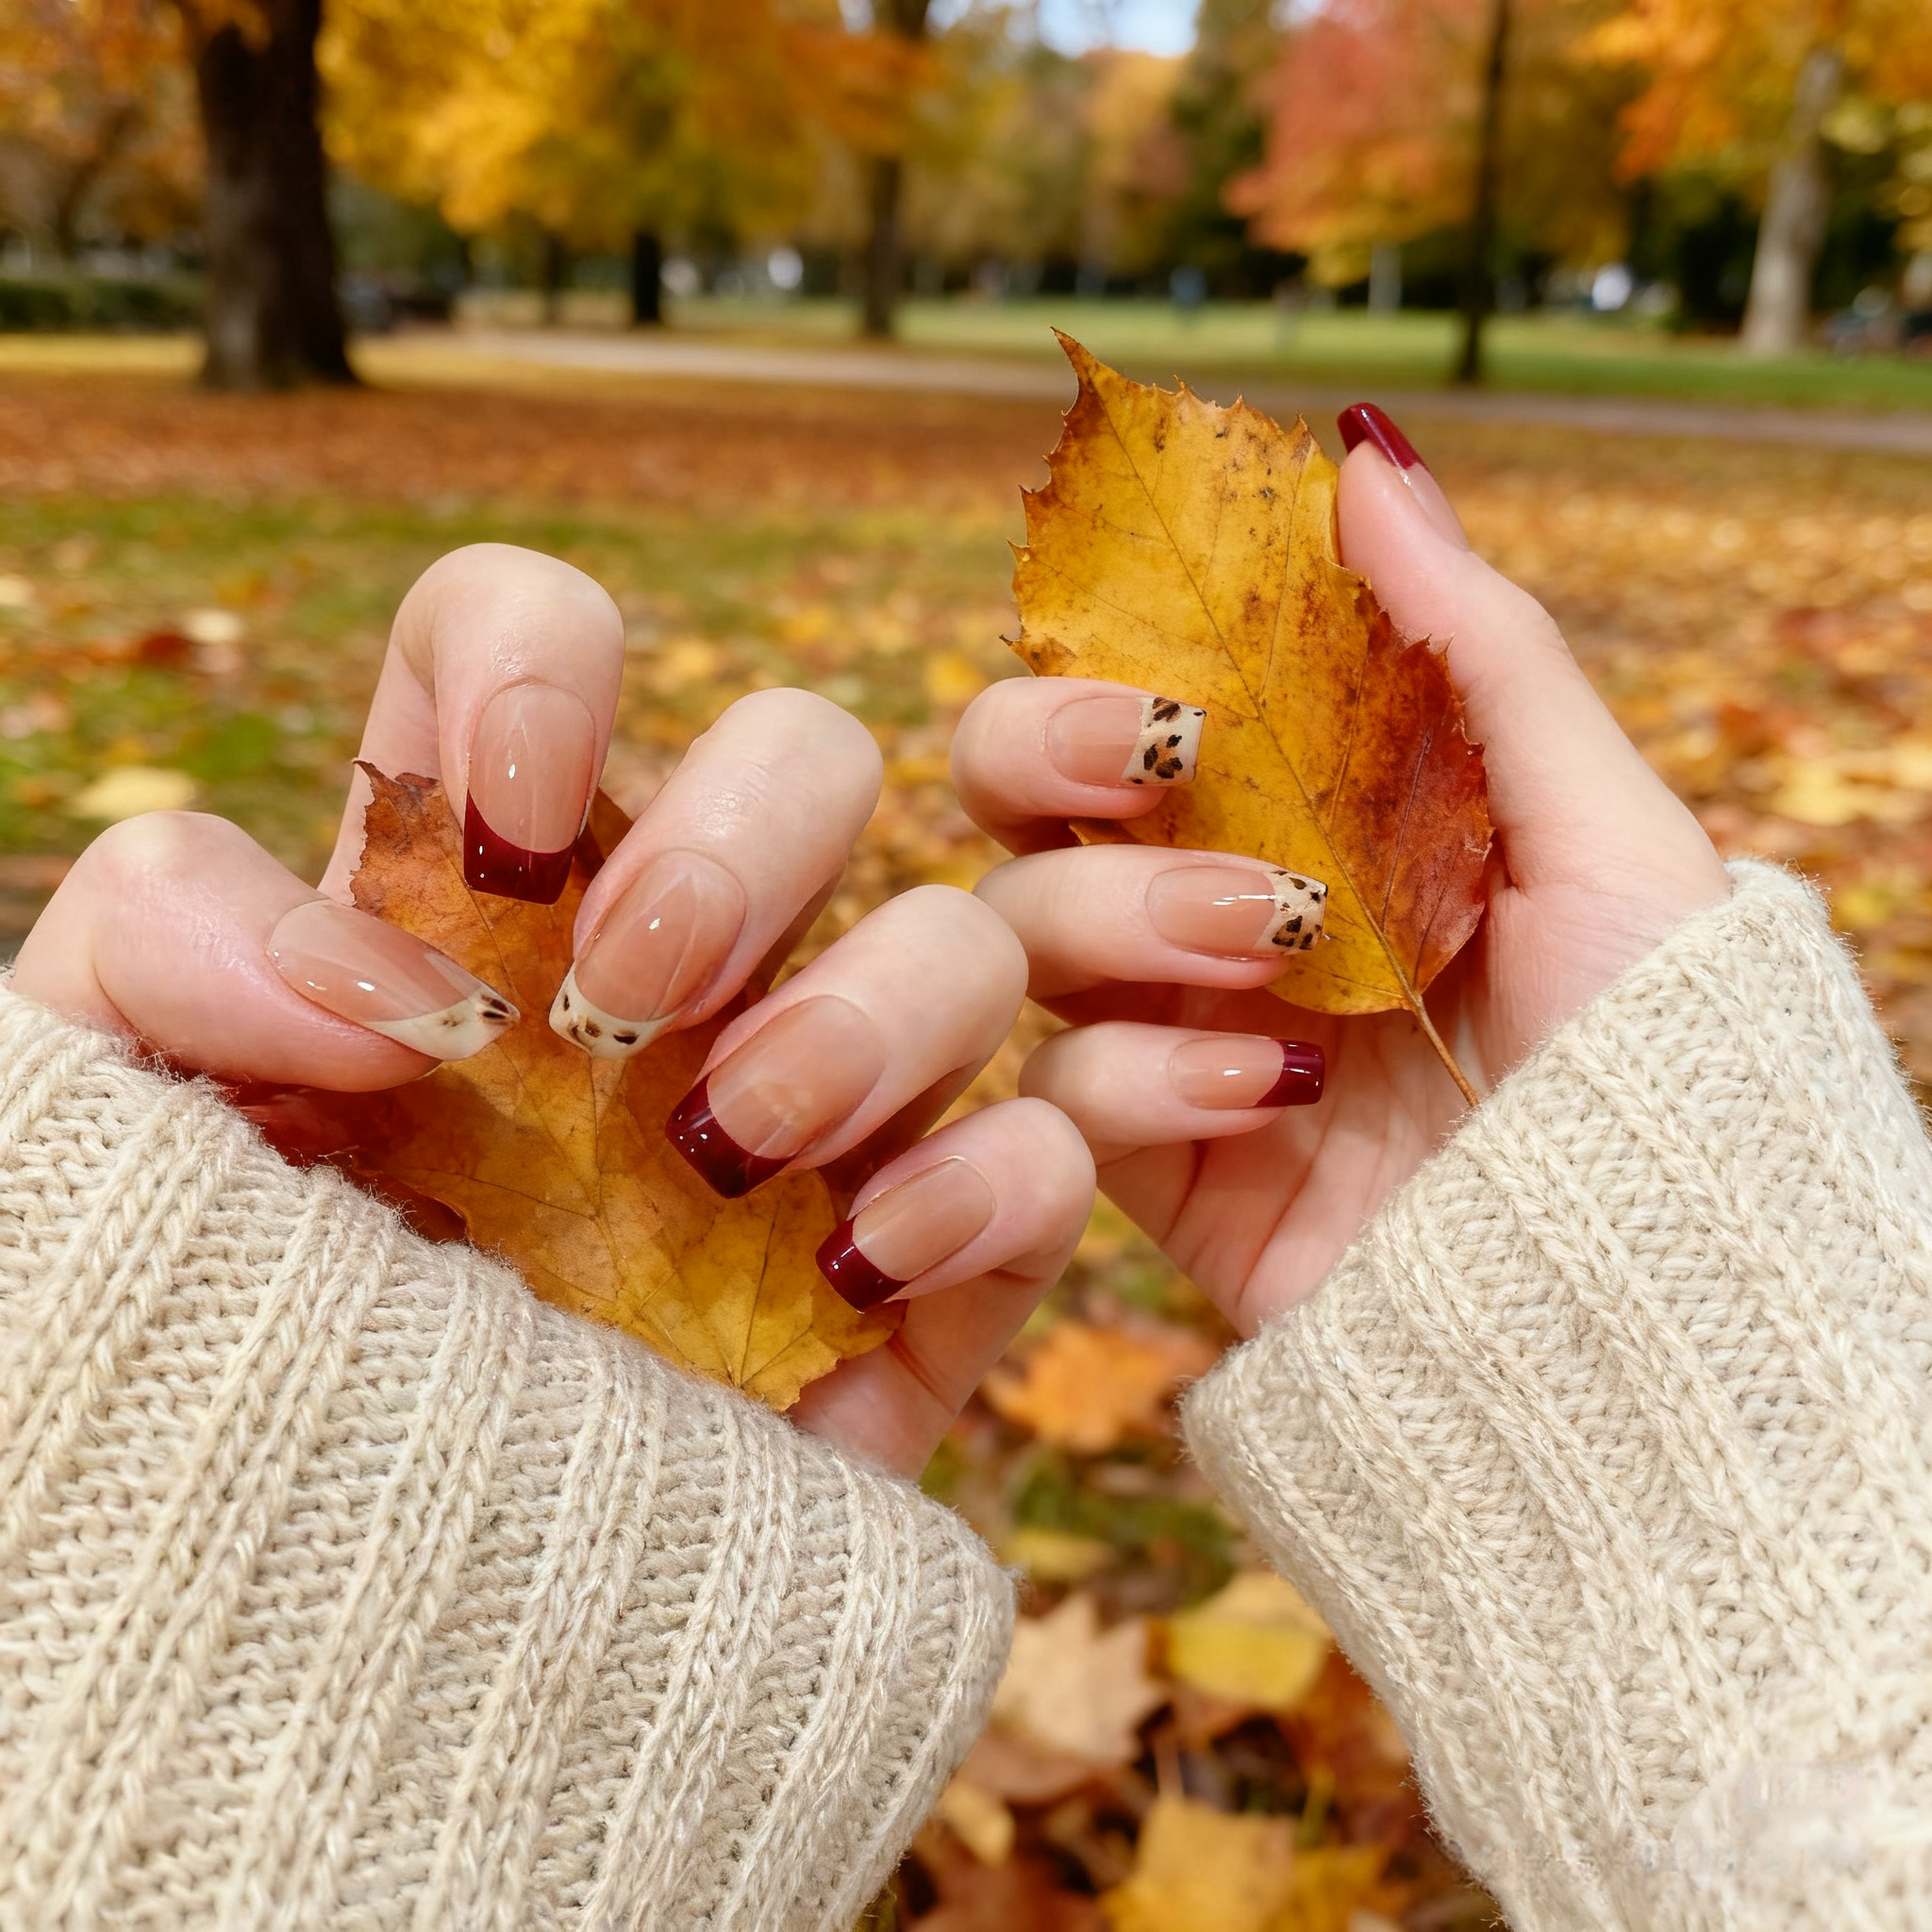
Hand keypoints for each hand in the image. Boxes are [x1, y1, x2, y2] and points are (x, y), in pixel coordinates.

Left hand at [11, 542, 1091, 1475]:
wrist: (320, 1663)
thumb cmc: (197, 1372)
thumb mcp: (106, 1131)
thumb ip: (155, 952)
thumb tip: (380, 951)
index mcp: (466, 904)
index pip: (536, 652)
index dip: (542, 665)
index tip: (503, 822)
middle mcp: (665, 987)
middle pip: (810, 754)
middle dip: (749, 832)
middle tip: (630, 997)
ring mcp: (813, 1126)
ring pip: (963, 937)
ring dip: (877, 1001)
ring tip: (728, 1143)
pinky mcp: (918, 1283)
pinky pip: (1047, 1157)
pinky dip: (994, 1178)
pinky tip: (856, 1264)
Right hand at [954, 406, 1728, 1338]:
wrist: (1653, 1292)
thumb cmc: (1652, 1049)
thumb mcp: (1597, 831)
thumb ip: (1474, 650)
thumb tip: (1366, 460)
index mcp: (1299, 821)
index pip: (1128, 707)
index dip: (1097, 666)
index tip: (1166, 671)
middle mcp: (1206, 918)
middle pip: (1008, 801)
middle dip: (1038, 756)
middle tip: (1146, 762)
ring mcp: (1169, 1044)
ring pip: (1010, 936)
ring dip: (1117, 917)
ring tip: (1268, 942)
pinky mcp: (1153, 1174)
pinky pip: (1056, 1099)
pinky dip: (1140, 1080)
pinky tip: (1276, 1097)